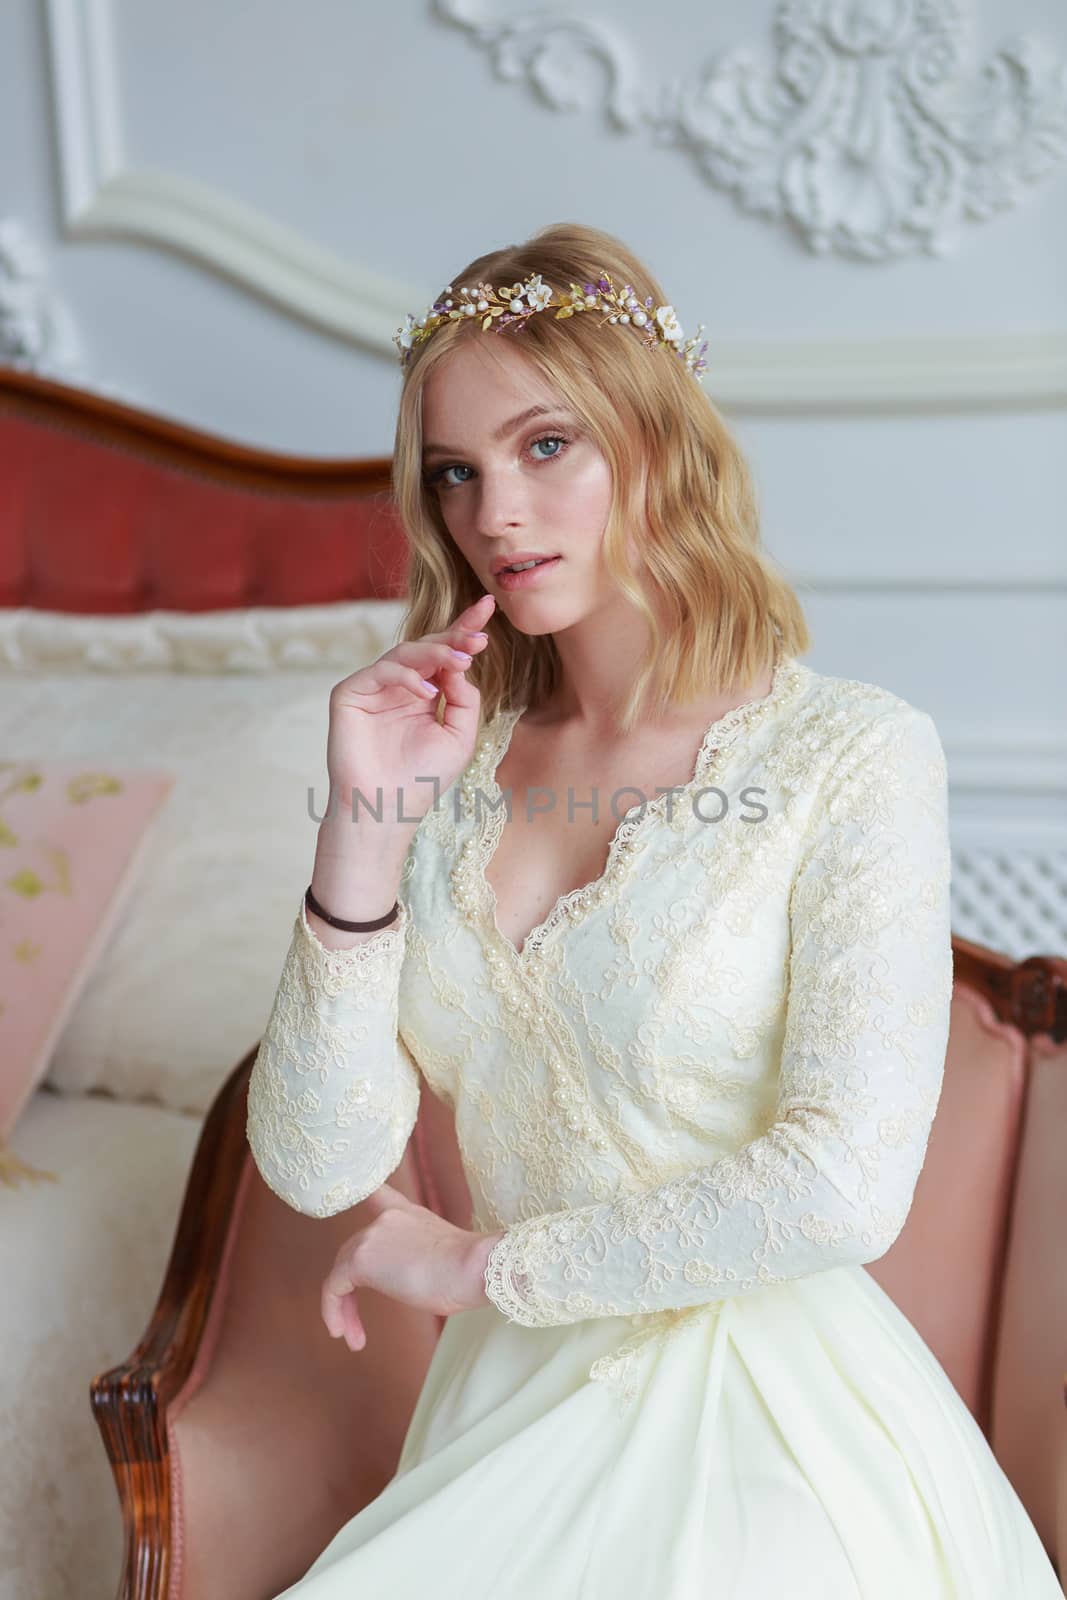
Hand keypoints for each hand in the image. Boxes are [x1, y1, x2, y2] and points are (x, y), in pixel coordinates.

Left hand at [320, 1182, 504, 1350]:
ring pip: (342, 1271)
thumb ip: (421, 1260)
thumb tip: (418, 1279)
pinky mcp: (361, 1259)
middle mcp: (387, 1218)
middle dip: (351, 1287)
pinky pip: (334, 1287)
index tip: (351, 1207)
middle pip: (354, 1250)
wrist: (474, 1267)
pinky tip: (341, 1333)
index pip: (378, 1195)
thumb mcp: (444, 1257)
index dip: (361, 1199)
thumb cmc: (470, 1272)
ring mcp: (372, 1235)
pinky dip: (333, 1311)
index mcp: (410, 1214)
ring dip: (344, 1307)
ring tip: (352, 1338)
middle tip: (355, 1323)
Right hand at [325, 592, 496, 824]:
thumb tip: (461, 661)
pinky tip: (429, 692)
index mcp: (422, 693)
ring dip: (437, 653)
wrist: (387, 809)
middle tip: (479, 634)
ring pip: (406, 654)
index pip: (445, 654)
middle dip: (455, 636)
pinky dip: (407, 677)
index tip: (489, 607)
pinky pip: (382, 671)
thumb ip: (464, 697)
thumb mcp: (459, 736)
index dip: (465, 629)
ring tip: (462, 660)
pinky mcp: (349, 693)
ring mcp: (372, 688)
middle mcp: (397, 686)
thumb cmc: (422, 779)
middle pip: (427, 646)